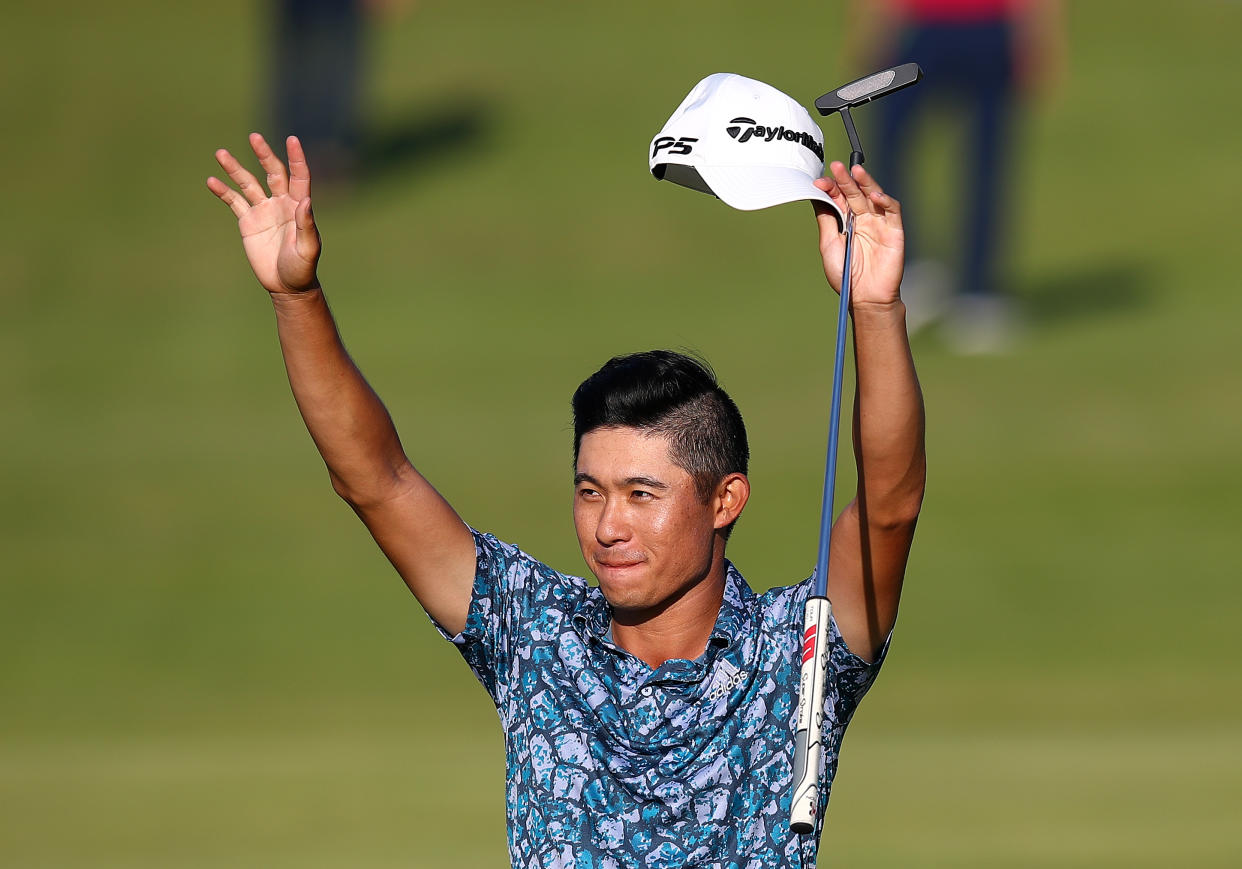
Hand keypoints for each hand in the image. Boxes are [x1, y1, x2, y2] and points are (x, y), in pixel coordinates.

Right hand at [207, 134, 320, 294]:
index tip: (292, 139)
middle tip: (254, 137)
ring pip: (248, 183)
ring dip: (235, 169)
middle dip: (263, 154)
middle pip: (272, 172)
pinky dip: (224, 192)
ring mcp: (263, 210)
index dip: (296, 158)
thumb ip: (306, 225)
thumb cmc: (302, 268)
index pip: (299, 176)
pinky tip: (212, 181)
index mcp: (299, 206)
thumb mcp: (308, 249)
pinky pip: (234, 202)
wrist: (286, 285)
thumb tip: (306, 201)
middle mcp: (281, 203)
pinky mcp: (248, 221)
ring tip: (220, 153)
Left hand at [812, 162, 904, 309]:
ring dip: (865, 183)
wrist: (864, 297)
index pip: (839, 198)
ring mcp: (879, 223)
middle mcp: (863, 219)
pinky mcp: (894, 230)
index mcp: (846, 222)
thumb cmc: (845, 275)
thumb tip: (817, 195)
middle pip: (855, 193)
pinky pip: (892, 211)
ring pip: (873, 196)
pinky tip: (874, 195)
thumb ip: (826, 220)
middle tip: (837, 167)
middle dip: (846, 180)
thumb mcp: (829, 245)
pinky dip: (884, 201)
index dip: (831, 188)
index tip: (820, 182)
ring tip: (855, 171)